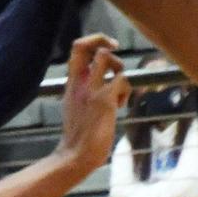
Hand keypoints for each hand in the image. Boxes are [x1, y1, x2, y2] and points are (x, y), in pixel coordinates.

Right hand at [55, 34, 129, 172]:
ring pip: (107, 57)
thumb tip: (104, 83)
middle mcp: (79, 82)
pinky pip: (122, 80)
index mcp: (71, 83)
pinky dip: (126, 91)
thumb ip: (83, 91)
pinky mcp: (104, 100)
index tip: (105, 47)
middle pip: (87, 45)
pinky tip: (120, 106)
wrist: (76, 156)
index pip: (76, 49)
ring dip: (119, 68)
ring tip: (118, 88)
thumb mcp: (75, 107)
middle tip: (115, 50)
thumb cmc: (79, 136)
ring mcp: (91, 90)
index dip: (93, 41)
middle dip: (104, 41)